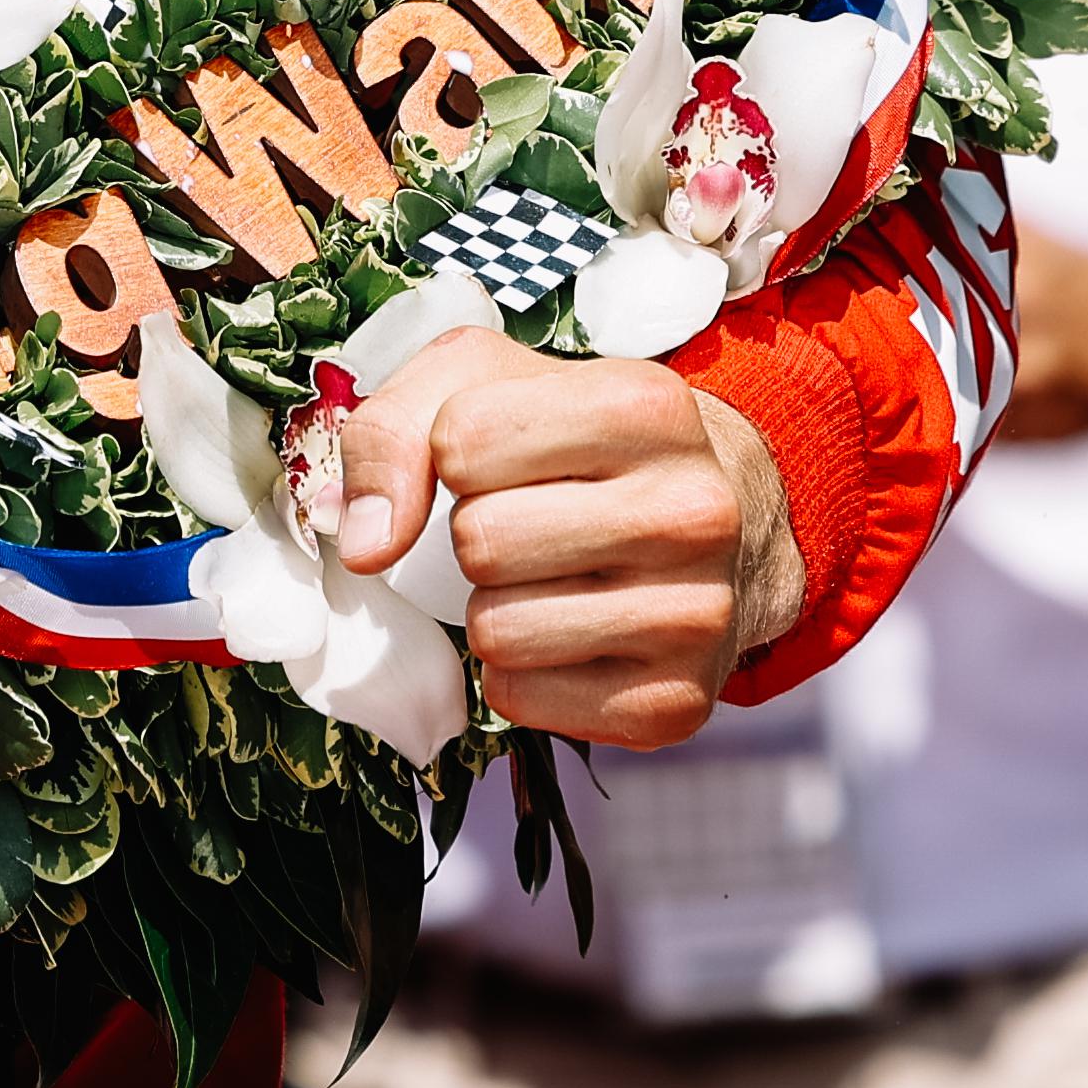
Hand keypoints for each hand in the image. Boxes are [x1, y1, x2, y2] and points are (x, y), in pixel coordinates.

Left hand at [328, 328, 795, 752]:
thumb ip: (395, 430)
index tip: (503, 458)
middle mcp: (692, 511)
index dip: (454, 454)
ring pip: (496, 631)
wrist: (728, 522)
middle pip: (480, 543)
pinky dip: (518, 672)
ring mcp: (697, 614)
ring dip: (492, 607)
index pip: (463, 440)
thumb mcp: (488, 385)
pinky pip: (520, 699)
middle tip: (532, 522)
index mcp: (647, 407)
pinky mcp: (677, 702)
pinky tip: (570, 632)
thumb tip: (360, 542)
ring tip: (551, 576)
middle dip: (475, 535)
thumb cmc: (583, 443)